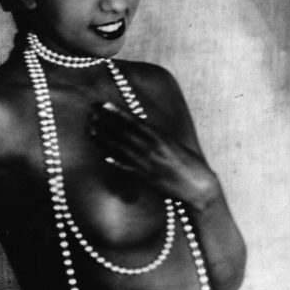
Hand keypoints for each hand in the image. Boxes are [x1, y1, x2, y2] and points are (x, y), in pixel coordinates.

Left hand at [90, 102, 219, 208]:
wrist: (198, 184)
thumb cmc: (189, 163)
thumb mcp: (173, 144)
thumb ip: (156, 137)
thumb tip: (139, 129)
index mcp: (160, 136)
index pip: (133, 121)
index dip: (116, 113)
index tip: (103, 105)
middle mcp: (152, 148)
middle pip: (124, 132)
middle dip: (106, 122)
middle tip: (90, 113)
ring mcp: (148, 163)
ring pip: (121, 148)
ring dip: (104, 138)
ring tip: (90, 130)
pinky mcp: (147, 178)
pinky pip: (128, 169)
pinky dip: (116, 162)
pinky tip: (104, 157)